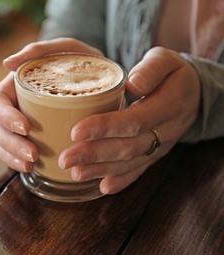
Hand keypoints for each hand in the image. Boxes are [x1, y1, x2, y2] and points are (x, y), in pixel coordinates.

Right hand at [0, 38, 102, 172]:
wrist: (98, 78)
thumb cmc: (79, 62)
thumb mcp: (65, 49)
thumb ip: (39, 50)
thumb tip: (7, 63)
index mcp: (14, 86)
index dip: (5, 117)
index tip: (25, 127)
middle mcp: (13, 106)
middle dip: (10, 143)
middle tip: (32, 154)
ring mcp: (18, 124)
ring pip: (1, 143)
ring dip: (12, 156)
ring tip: (31, 164)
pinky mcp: (29, 138)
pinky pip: (13, 154)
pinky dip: (18, 162)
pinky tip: (33, 168)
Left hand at [58, 46, 200, 193]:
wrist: (195, 93)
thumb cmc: (172, 73)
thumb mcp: (165, 60)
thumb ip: (150, 70)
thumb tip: (132, 84)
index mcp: (169, 104)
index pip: (134, 120)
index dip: (105, 127)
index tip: (76, 131)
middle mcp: (166, 130)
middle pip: (128, 147)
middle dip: (94, 154)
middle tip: (66, 159)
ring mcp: (161, 146)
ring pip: (130, 162)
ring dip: (101, 170)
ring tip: (74, 172)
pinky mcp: (156, 154)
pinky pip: (140, 171)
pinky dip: (121, 181)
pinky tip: (102, 187)